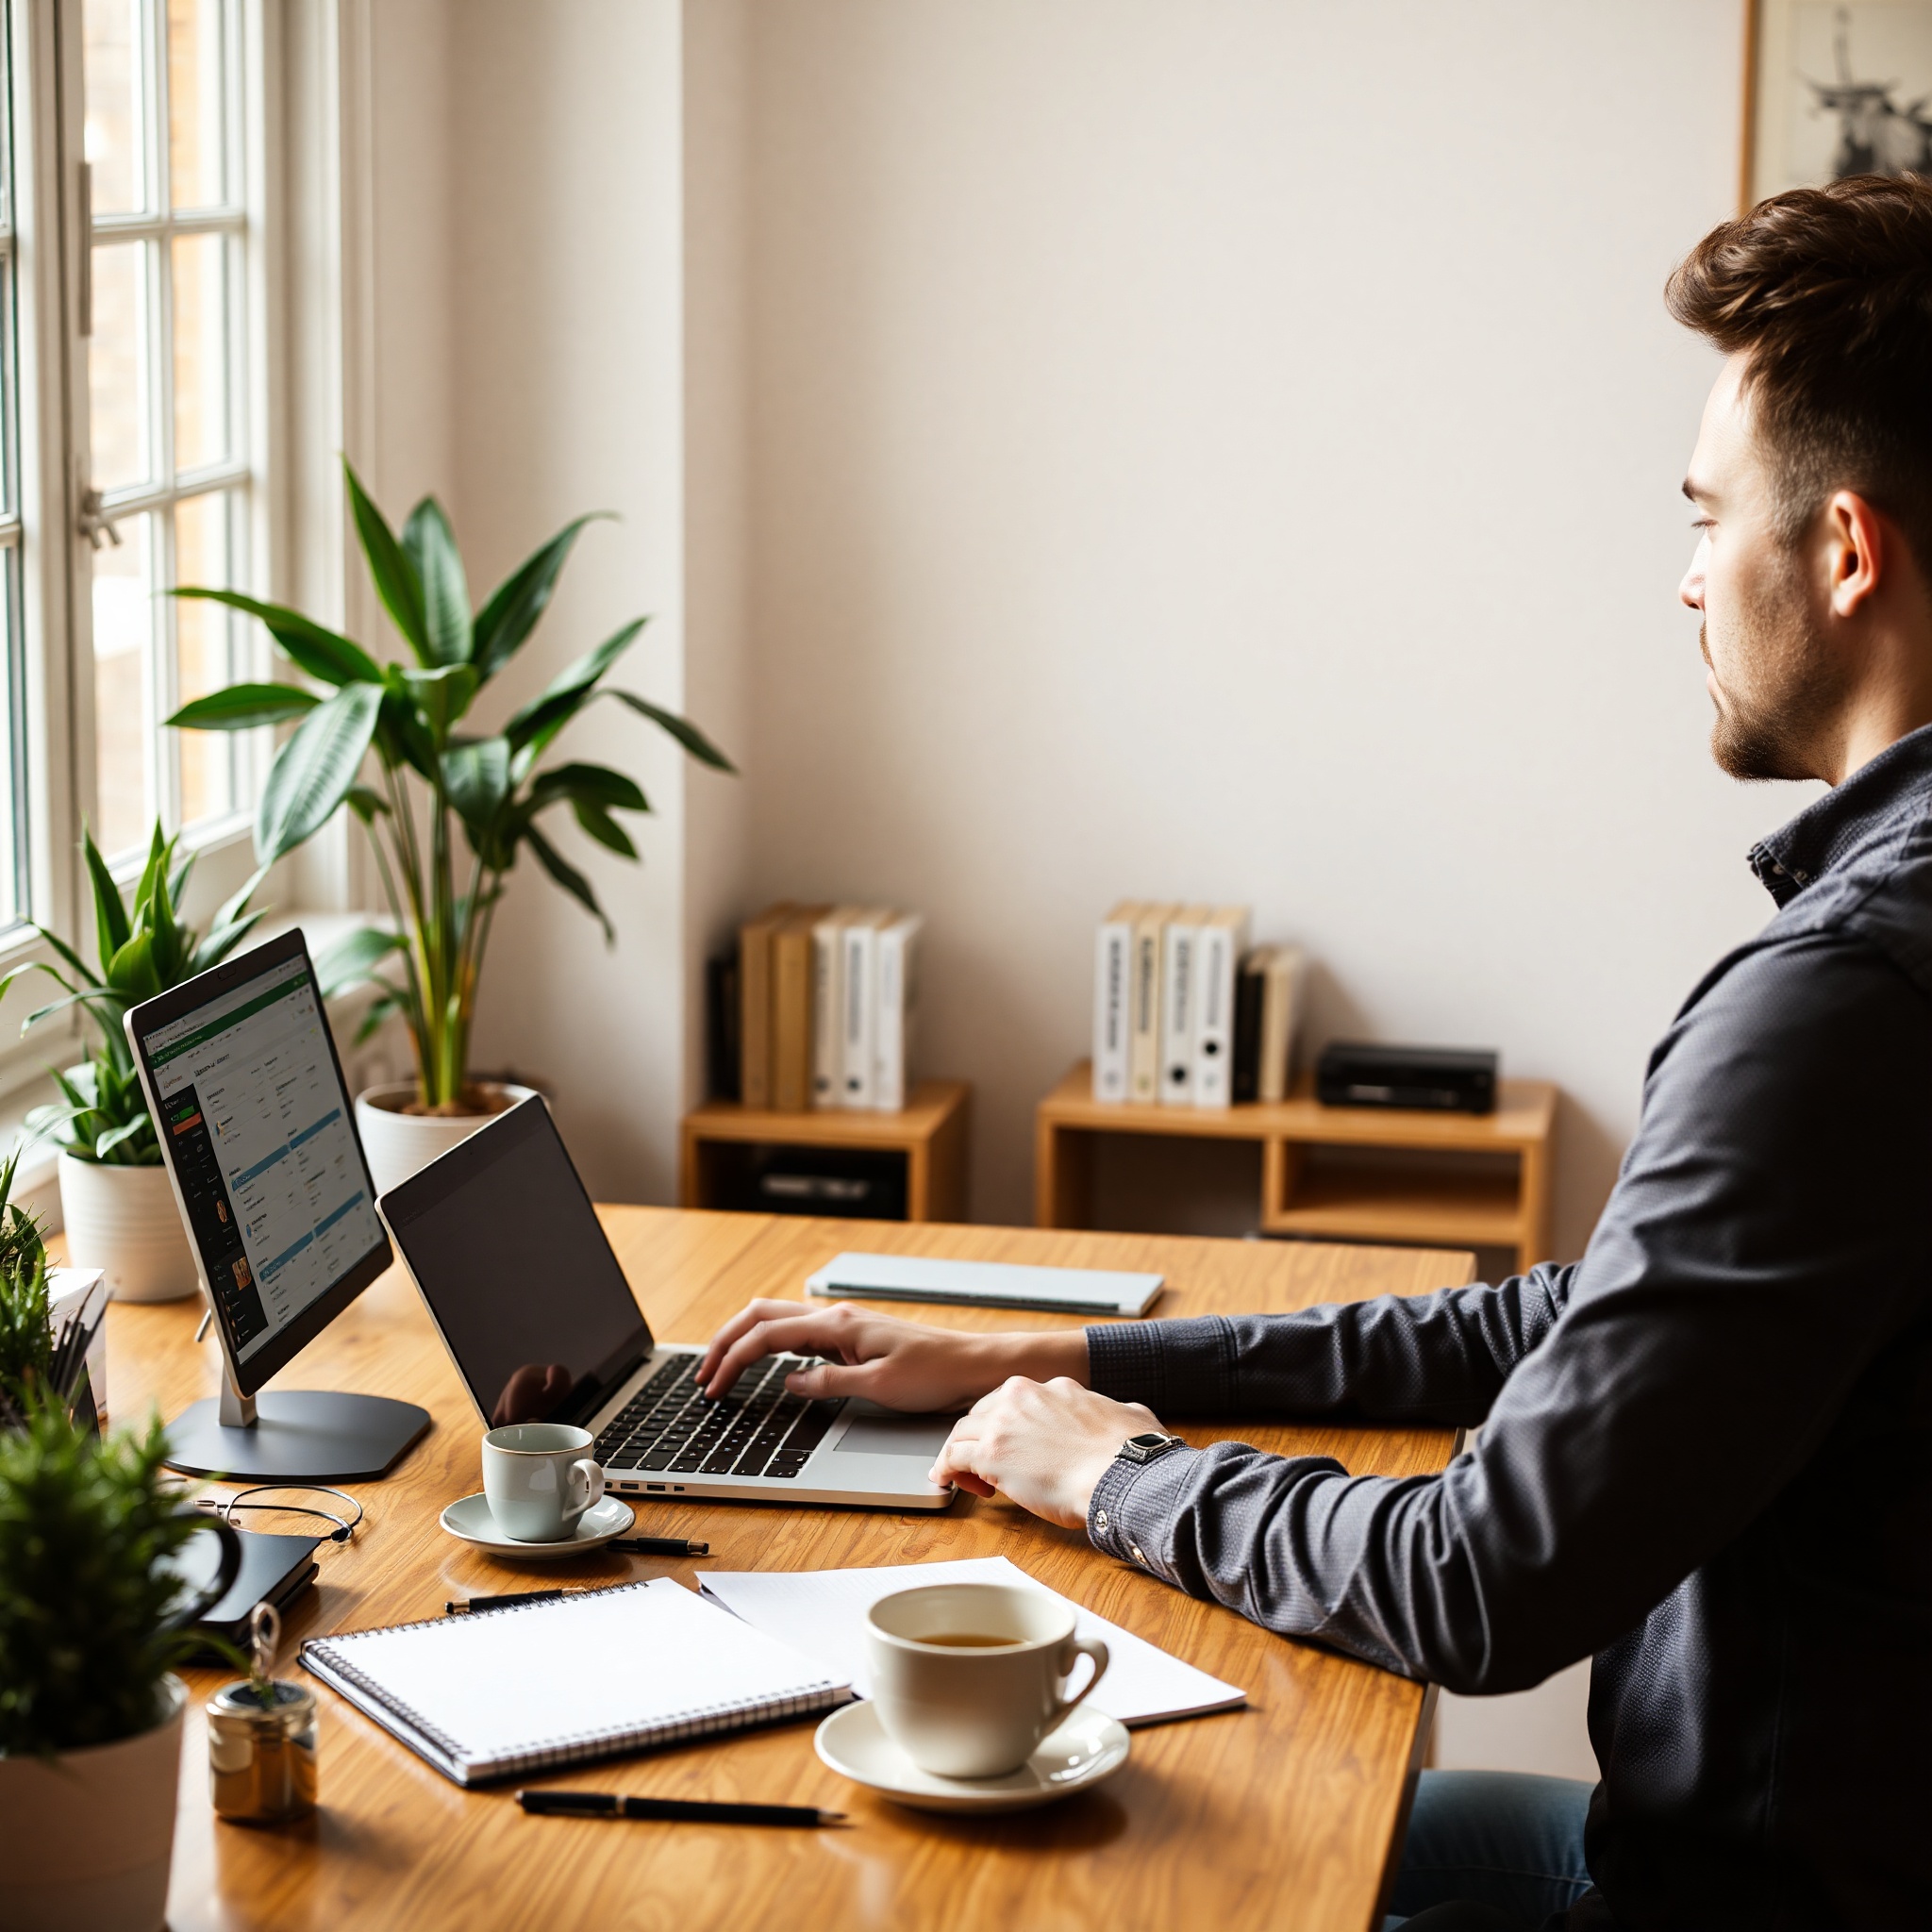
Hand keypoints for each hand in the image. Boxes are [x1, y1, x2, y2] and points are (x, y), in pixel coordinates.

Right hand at [696, 1298, 1087, 1411]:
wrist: (971, 1365)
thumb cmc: (934, 1374)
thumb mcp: (879, 1386)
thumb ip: (830, 1382)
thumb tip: (789, 1381)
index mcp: (837, 1326)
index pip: (767, 1336)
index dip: (732, 1360)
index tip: (712, 1387)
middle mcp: (836, 1318)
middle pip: (762, 1316)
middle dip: (726, 1342)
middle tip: (703, 1374)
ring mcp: (843, 1324)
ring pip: (776, 1319)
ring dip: (744, 1339)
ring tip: (722, 1367)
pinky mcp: (851, 1335)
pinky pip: (796, 1331)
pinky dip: (768, 1342)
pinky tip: (763, 1362)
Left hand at [929, 1377, 1164, 1528]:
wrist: (1122, 1473)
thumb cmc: (1133, 1452)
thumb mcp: (1133, 1415)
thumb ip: (1121, 1412)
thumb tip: (1130, 1416)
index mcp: (1056, 1388)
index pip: (1017, 1401)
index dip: (1012, 1425)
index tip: (1016, 1444)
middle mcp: (1024, 1396)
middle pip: (984, 1411)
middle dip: (983, 1436)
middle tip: (988, 1463)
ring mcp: (1004, 1422)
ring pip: (963, 1430)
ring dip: (961, 1453)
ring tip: (968, 1478)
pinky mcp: (990, 1453)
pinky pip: (953, 1456)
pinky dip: (946, 1469)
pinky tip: (946, 1482)